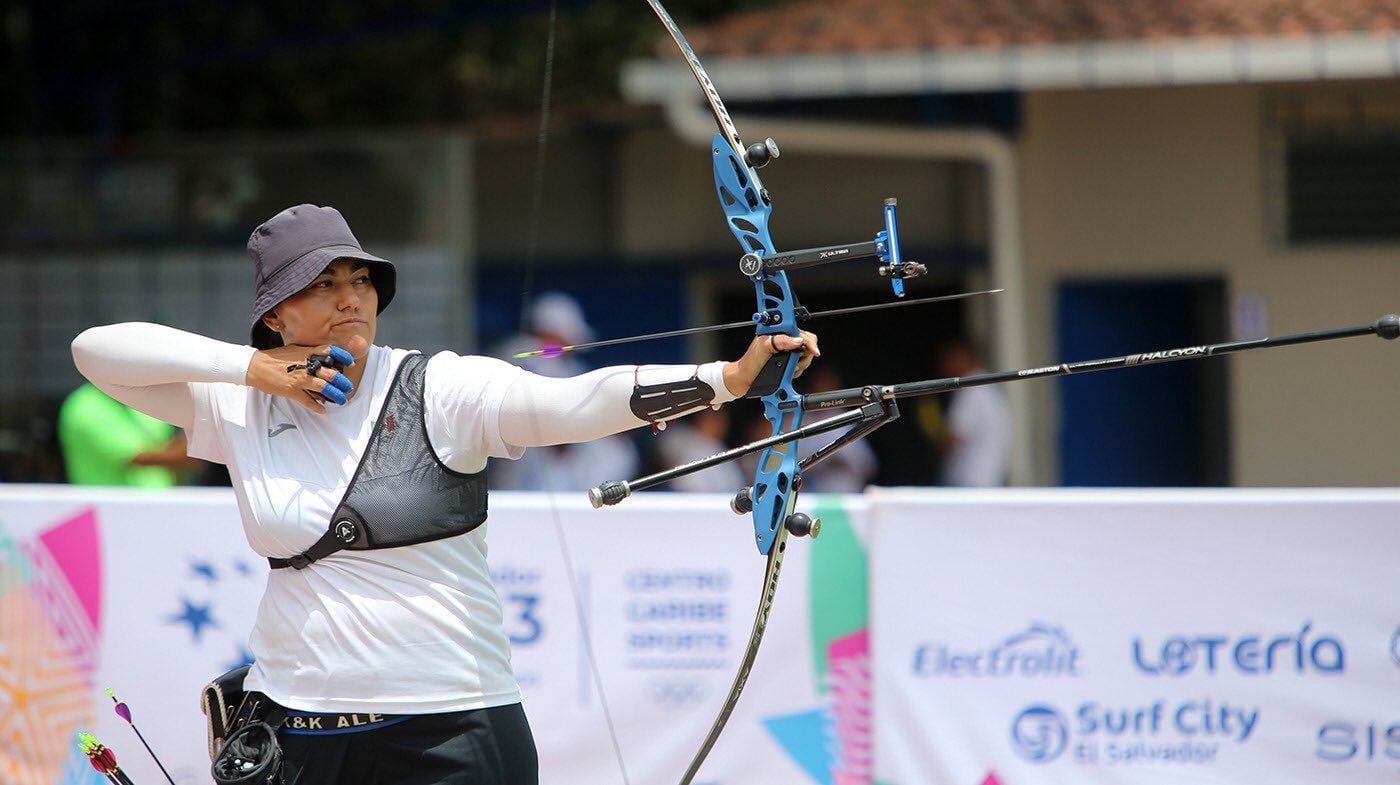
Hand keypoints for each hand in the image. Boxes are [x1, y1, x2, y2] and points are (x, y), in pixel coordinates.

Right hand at [245, 338, 363, 412]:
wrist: (256, 366)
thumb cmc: (276, 358)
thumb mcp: (295, 350)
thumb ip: (310, 353)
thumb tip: (324, 358)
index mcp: (307, 352)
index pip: (331, 351)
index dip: (343, 357)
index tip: (350, 363)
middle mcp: (306, 365)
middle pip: (331, 373)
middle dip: (343, 382)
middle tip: (348, 387)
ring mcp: (299, 378)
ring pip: (324, 388)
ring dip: (335, 395)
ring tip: (340, 400)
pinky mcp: (292, 390)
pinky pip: (308, 401)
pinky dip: (317, 407)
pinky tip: (323, 409)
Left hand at [722, 330, 819, 396]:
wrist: (745, 378)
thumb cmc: (750, 362)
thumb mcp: (763, 347)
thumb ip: (780, 341)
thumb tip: (797, 340)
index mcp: (779, 331)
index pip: (802, 332)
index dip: (809, 342)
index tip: (813, 351)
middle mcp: (785, 340)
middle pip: (807, 345)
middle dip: (803, 356)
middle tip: (793, 362)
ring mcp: (787, 351)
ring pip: (806, 357)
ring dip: (799, 366)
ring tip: (787, 368)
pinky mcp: (788, 362)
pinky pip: (801, 366)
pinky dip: (796, 371)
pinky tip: (787, 372)